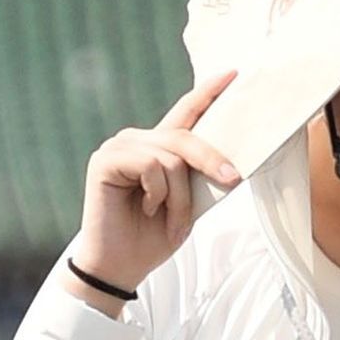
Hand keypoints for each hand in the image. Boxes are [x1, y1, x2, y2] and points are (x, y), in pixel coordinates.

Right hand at [70, 73, 240, 305]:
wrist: (122, 266)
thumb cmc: (153, 237)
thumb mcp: (188, 202)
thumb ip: (200, 174)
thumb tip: (230, 159)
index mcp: (157, 148)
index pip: (186, 113)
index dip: (208, 92)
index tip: (234, 73)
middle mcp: (136, 140)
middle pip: (185, 136)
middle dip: (212, 160)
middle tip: (233, 181)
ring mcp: (118, 147)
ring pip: (172, 156)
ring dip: (180, 196)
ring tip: (171, 219)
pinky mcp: (105, 160)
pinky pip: (151, 166)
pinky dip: (158, 194)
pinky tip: (144, 208)